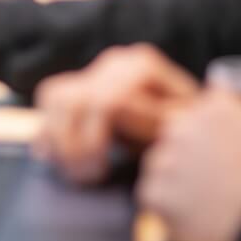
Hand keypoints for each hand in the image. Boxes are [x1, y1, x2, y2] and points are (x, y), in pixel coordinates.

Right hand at [33, 45, 198, 183]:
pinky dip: (48, 127)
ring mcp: (97, 70)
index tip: (100, 173)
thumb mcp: (181, 131)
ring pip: (56, 95)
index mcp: (143, 66)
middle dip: (72, 144)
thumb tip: (113, 106)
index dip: (94, 140)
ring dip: (56, 138)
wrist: (192, 131)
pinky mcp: (82, 84)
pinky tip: (54, 157)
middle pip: (73, 98)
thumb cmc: (189, 134)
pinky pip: (50, 97)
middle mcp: (117, 62)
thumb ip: (153, 120)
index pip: (103, 101)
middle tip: (84, 178)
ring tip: (72, 171)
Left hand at [138, 89, 240, 240]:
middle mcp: (182, 126)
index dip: (209, 133)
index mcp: (213, 106)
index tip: (221, 152)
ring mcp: (165, 159)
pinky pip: (154, 194)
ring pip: (163, 164)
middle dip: (191, 153)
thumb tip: (219, 82)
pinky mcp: (155, 192)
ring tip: (208, 199)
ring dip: (178, 178)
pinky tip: (197, 213)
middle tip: (216, 179)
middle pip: (177, 135)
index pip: (200, 111)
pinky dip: (170, 205)